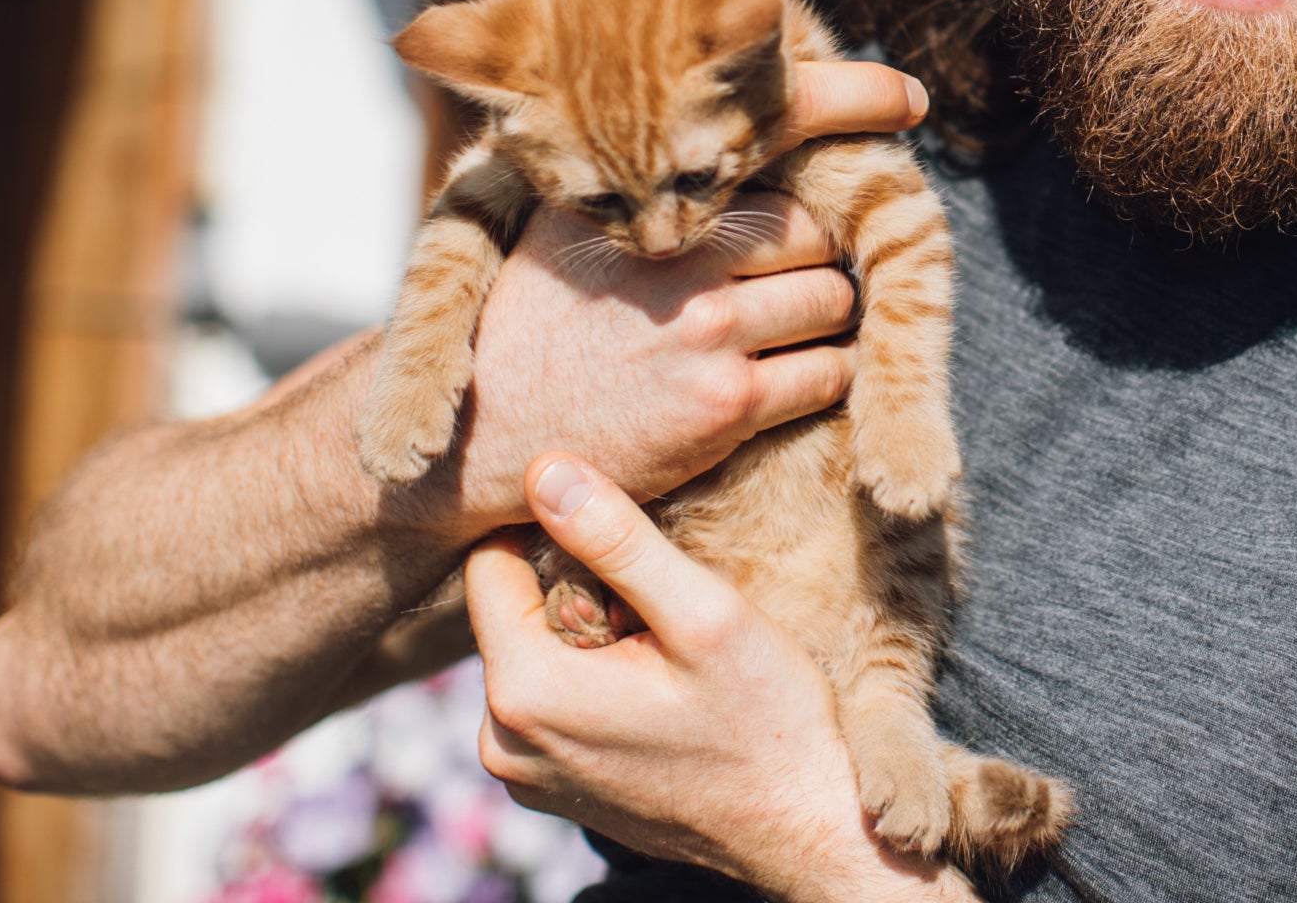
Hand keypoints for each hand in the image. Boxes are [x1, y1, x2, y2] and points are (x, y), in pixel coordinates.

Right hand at [405, 62, 928, 543]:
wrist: (487, 433)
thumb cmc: (535, 321)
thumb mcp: (570, 219)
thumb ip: (647, 176)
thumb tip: (728, 114)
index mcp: (651, 193)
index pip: (780, 137)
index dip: (847, 116)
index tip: (899, 104)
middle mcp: (685, 252)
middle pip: (820, 234)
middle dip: (821, 254)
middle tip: (804, 272)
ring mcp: (711, 331)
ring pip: (835, 302)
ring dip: (828, 318)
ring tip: (789, 328)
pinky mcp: (727, 406)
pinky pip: (828, 375)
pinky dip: (823, 376)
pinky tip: (786, 378)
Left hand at [469, 454, 974, 902]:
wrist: (806, 829)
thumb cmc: (769, 722)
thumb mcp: (704, 613)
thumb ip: (617, 538)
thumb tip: (543, 468)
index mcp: (524, 691)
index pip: (490, 561)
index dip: (556, 528)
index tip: (626, 528)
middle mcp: (502, 742)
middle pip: (512, 609)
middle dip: (578, 584)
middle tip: (664, 598)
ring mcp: (526, 774)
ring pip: (536, 651)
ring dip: (589, 629)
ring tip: (667, 645)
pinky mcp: (554, 789)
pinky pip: (553, 700)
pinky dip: (595, 675)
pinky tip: (660, 684)